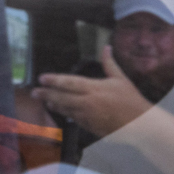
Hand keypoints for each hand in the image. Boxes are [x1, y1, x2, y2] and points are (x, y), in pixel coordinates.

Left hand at [31, 45, 150, 136]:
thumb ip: (109, 63)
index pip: (69, 82)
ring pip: (65, 109)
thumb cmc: (131, 100)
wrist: (140, 124)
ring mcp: (87, 116)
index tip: (42, 78)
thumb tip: (106, 47)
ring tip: (46, 100)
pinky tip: (62, 110)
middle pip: (61, 97)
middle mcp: (87, 102)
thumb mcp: (121, 79)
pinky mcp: (88, 126)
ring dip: (54, 104)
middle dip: (46, 94)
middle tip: (34, 92)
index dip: (54, 80)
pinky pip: (74, 119)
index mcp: (94, 88)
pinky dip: (67, 113)